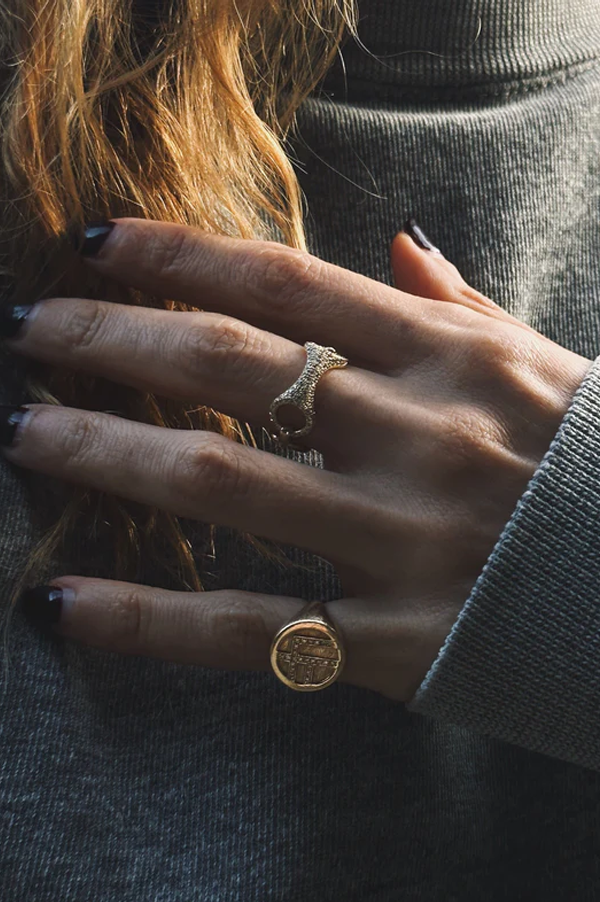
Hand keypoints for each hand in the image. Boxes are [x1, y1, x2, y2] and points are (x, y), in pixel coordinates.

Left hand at [1, 218, 591, 700]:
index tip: (93, 247)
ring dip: (104, 452)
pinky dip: (149, 619)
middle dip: (112, 342)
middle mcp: (420, 434)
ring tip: (27, 434)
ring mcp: (404, 539)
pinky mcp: (398, 642)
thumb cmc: (598, 467)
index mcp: (452, 357)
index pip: (283, 283)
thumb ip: (458, 307)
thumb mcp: (542, 364)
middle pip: (230, 368)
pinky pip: (251, 627)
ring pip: (219, 484)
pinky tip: (65, 603)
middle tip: (30, 334)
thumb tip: (399, 250)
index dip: (176, 256)